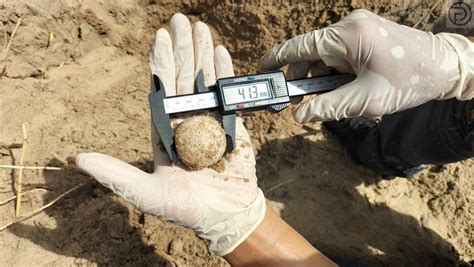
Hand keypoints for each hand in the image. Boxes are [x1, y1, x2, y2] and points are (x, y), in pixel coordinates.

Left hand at [76, 13, 264, 255]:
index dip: (160, 64)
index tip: (159, 38)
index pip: (160, 90)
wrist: (224, 216)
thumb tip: (79, 159)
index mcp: (166, 130)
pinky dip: (225, 74)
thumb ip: (116, 174)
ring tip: (202, 28)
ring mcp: (209, 120)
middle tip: (181, 20)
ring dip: (203, 54)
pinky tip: (221, 52)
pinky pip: (227, 95)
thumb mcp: (146, 193)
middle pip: (183, 78)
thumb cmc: (186, 208)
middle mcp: (186, 120)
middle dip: (182, 49)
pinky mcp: (230, 125)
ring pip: (205, 81)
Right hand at [259, 9, 473, 121]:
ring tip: (332, 100)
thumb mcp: (364, 100)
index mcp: (348, 35)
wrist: (445, 68)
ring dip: (322, 79)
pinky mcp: (365, 36)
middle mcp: (350, 26)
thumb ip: (327, 108)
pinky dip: (335, 73)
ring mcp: (358, 29)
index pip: (300, 46)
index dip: (277, 58)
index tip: (261, 70)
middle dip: (304, 79)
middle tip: (298, 104)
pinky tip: (344, 89)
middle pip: (311, 53)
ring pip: (325, 57)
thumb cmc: (409, 80)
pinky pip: (339, 55)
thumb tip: (298, 115)